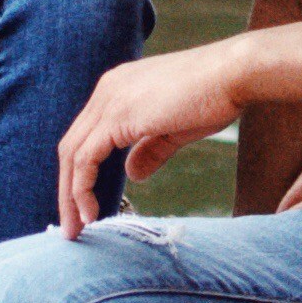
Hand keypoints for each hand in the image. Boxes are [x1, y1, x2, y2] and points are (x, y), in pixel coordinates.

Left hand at [55, 41, 248, 236]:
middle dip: (67, 189)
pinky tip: (91, 212)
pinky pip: (86, 158)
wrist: (234, 74)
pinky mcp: (118, 115)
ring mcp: (109, 100)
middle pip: (71, 147)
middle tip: (71, 226)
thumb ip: (149, 149)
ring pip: (72, 155)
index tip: (85, 206)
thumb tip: (133, 173)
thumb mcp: (174, 130)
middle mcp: (106, 90)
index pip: (85, 137)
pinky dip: (82, 188)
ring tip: (76, 228)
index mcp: (117, 88)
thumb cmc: (214, 97)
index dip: (81, 174)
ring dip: (70, 195)